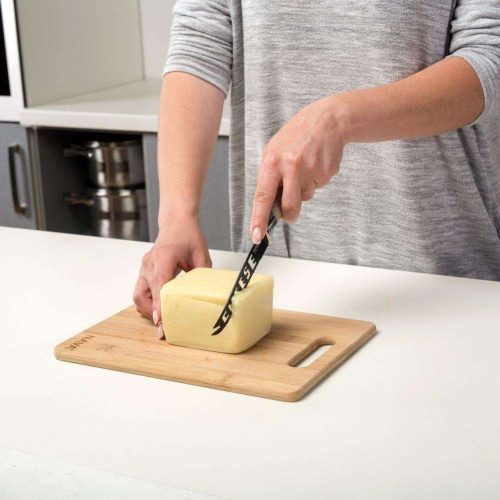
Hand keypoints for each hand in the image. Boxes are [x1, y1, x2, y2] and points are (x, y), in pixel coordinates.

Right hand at [133, 214, 210, 337]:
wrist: (176, 223)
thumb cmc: (188, 236)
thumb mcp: (201, 255)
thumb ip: (202, 276)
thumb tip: (207, 297)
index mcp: (164, 256)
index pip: (159, 283)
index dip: (160, 303)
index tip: (161, 320)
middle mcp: (150, 263)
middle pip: (143, 294)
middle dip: (153, 312)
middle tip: (164, 327)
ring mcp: (144, 267)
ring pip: (138, 295)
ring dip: (149, 309)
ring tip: (163, 319)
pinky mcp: (144, 271)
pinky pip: (141, 291)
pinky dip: (148, 302)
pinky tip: (160, 309)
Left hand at [250, 96, 346, 242]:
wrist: (327, 119)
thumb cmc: (296, 136)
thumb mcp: (274, 151)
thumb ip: (269, 177)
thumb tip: (266, 205)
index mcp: (273, 162)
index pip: (262, 197)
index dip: (258, 219)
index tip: (256, 235)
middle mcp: (291, 166)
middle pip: (289, 206)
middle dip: (289, 215)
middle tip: (289, 214)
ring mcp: (311, 170)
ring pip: (305, 197)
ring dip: (303, 189)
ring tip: (304, 167)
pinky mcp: (327, 172)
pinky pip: (318, 187)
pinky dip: (315, 180)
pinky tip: (316, 163)